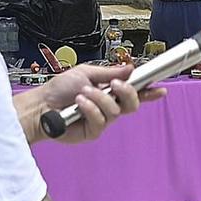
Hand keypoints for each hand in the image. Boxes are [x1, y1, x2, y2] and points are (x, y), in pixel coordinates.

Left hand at [27, 63, 161, 143]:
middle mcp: (108, 106)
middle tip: (116, 85)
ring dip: (100, 99)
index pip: (134, 92)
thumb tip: (129, 69)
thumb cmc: (59, 89)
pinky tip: (79, 104)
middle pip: (132, 104)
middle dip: (128, 93)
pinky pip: (100, 121)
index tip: (160, 89)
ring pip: (115, 111)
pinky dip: (90, 109)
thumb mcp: (85, 73)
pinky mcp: (92, 131)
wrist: (40, 105)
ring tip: (83, 93)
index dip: (149, 92)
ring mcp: (101, 120)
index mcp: (109, 91)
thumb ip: (108, 73)